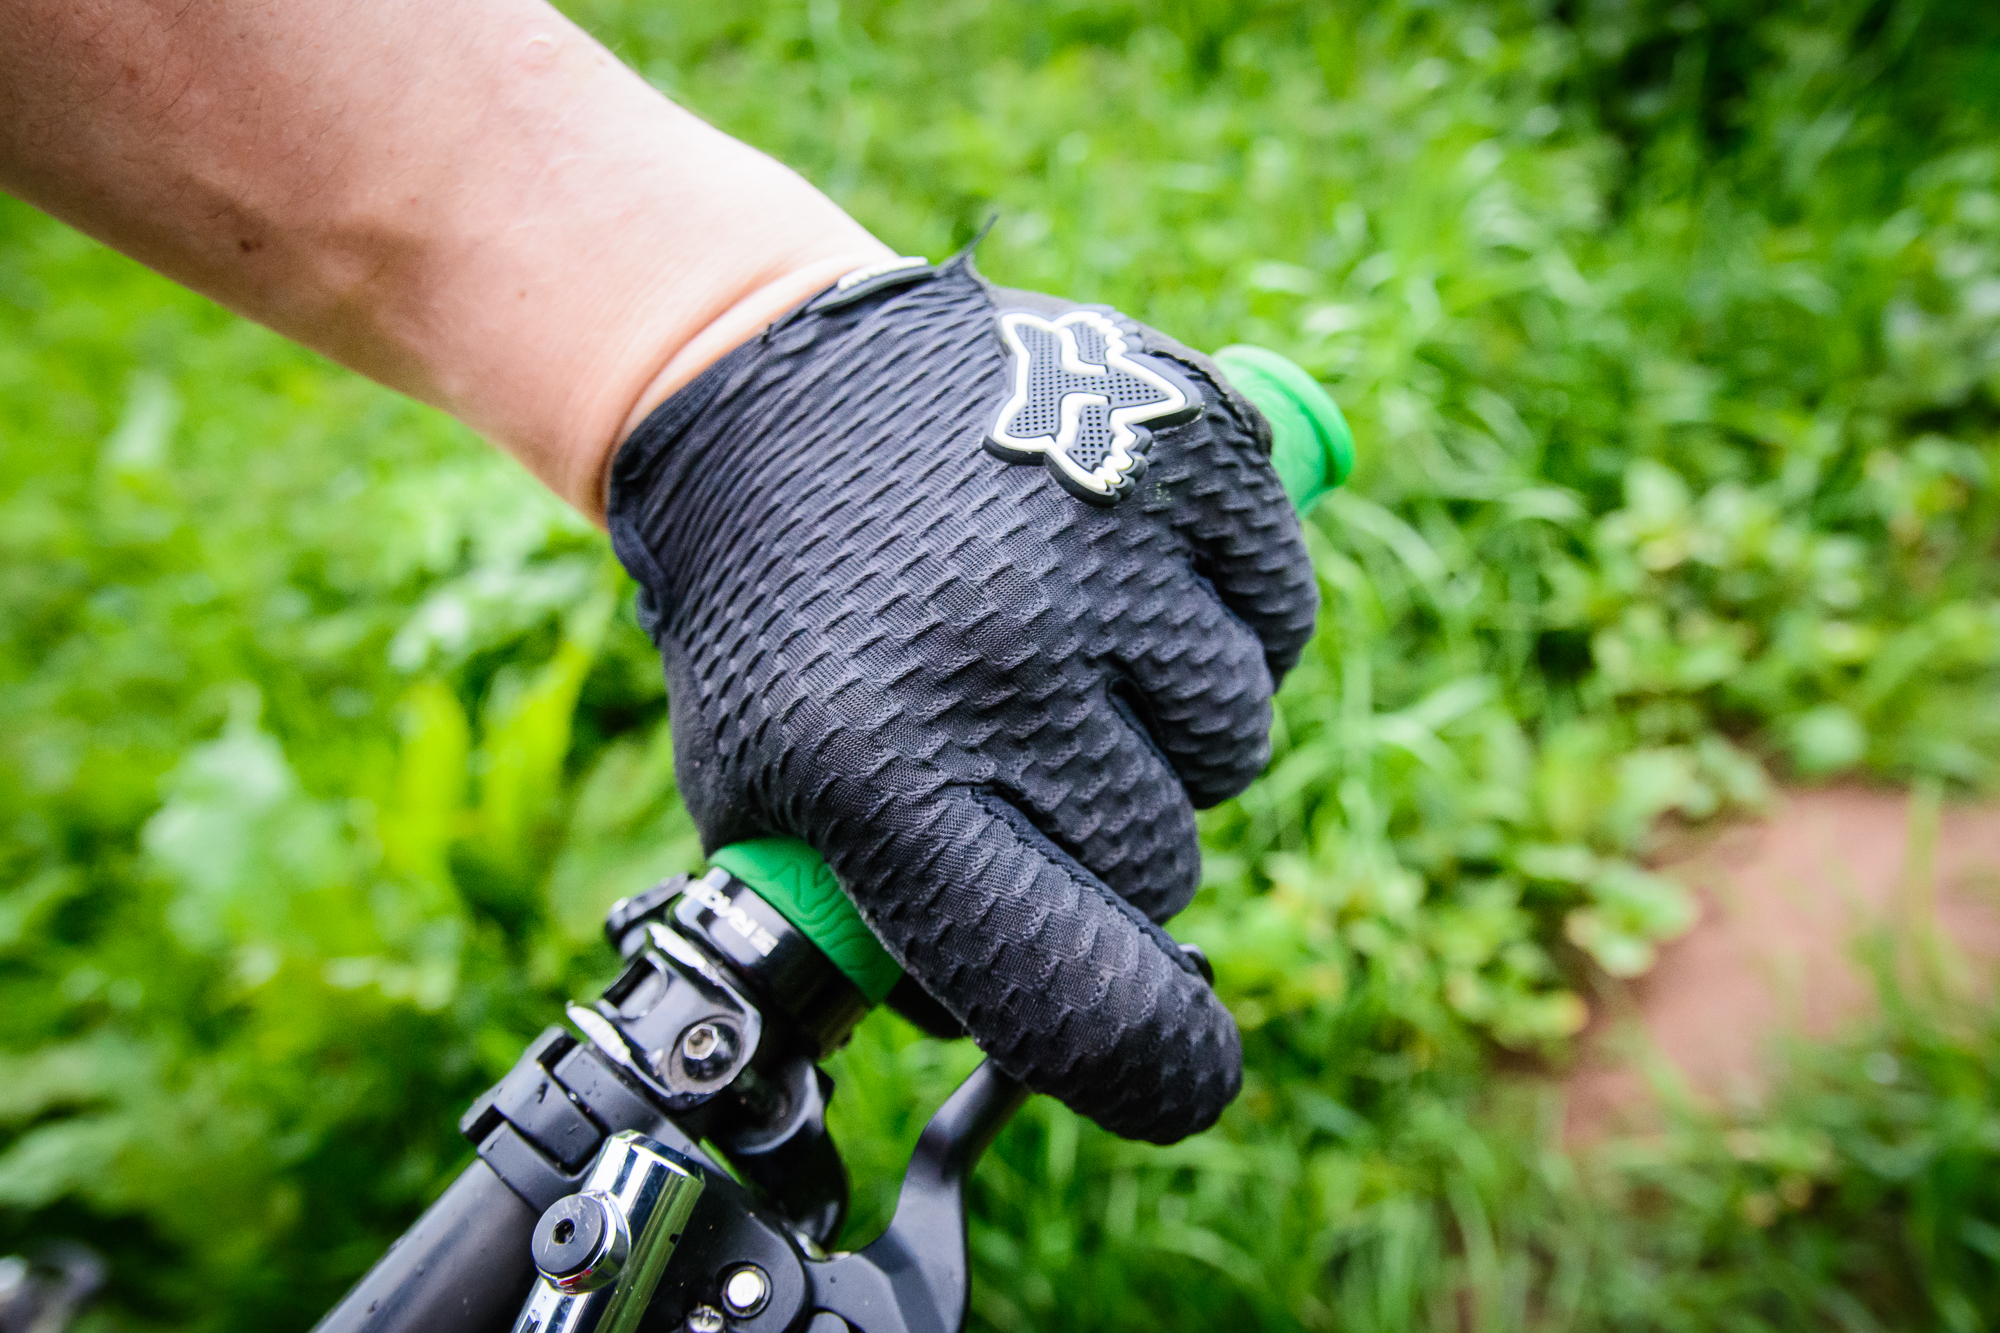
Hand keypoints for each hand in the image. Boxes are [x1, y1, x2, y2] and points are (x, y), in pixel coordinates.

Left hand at [607, 253, 1316, 1142]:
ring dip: (1164, 722)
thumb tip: (1050, 1038)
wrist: (774, 382)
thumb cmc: (781, 617)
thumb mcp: (765, 792)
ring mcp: (1106, 539)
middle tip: (1018, 740)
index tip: (1180, 1066)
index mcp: (876, 769)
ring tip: (1053, 634)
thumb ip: (895, 933)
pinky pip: (1279, 619)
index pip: (1069, 991)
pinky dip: (1221, 617)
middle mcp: (999, 659)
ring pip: (1230, 742)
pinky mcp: (1188, 447)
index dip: (1148, 1063)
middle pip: (1163, 863)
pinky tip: (1112, 563)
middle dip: (1108, 832)